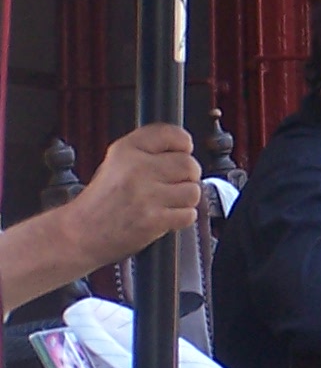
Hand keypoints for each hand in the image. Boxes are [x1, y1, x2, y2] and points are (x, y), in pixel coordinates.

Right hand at [65, 124, 201, 267]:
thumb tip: (184, 151)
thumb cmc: (100, 201)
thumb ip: (147, 153)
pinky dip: (181, 218)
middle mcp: (136, 168)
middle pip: (189, 164)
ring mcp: (146, 194)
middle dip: (187, 176)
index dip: (183, 144)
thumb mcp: (115, 164)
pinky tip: (164, 216)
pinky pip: (188, 214)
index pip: (170, 134)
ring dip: (185, 199)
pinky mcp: (154, 219)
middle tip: (173, 184)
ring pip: (193, 191)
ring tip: (166, 203)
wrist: (79, 233)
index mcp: (125, 150)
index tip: (183, 150)